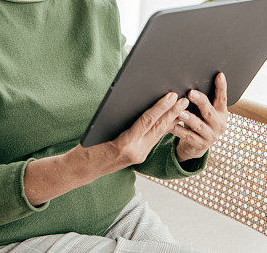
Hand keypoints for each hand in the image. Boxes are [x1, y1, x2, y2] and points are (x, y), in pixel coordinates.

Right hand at [68, 91, 189, 175]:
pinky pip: (154, 140)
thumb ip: (121, 120)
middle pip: (158, 128)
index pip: (147, 121)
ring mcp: (139, 156)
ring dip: (171, 119)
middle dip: (172, 112)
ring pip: (158, 134)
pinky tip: (170, 120)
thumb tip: (139, 104)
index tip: (171, 96)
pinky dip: (163, 128)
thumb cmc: (87, 147)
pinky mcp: (139, 157)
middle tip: (184, 99)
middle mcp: (135, 151)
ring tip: (182, 107)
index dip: (161, 107)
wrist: (82, 170)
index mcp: (125, 143)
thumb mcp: (100, 130)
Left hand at [170, 71, 228, 161]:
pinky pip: (189, 137)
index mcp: (221, 113)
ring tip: (180, 112)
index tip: (219, 75)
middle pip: (209, 111)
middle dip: (200, 101)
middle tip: (190, 93)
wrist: (199, 145)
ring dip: (189, 118)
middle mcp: (219, 124)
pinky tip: (171, 126)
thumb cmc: (201, 121)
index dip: (221, 87)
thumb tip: (191, 82)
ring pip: (199, 126)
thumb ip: (203, 101)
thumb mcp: (205, 111)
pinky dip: (180, 131)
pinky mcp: (201, 145)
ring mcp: (211, 136)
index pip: (222, 98)